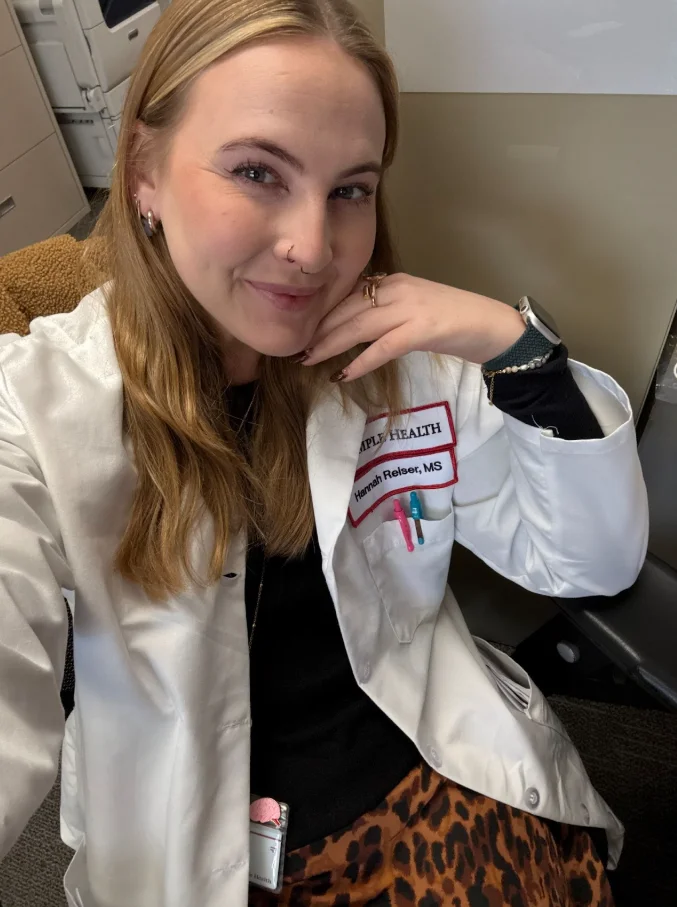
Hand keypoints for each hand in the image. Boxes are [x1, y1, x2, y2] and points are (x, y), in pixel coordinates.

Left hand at [302, 273, 525, 381]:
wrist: (492, 326)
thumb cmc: (454, 321)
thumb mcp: (413, 308)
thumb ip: (385, 312)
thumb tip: (354, 327)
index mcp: (394, 282)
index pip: (349, 296)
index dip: (324, 314)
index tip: (304, 330)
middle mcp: (398, 289)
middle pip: (348, 310)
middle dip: (320, 330)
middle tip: (298, 348)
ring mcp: (411, 308)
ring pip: (359, 326)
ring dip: (331, 345)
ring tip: (310, 359)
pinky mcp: (423, 329)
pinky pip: (383, 347)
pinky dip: (361, 361)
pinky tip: (343, 374)